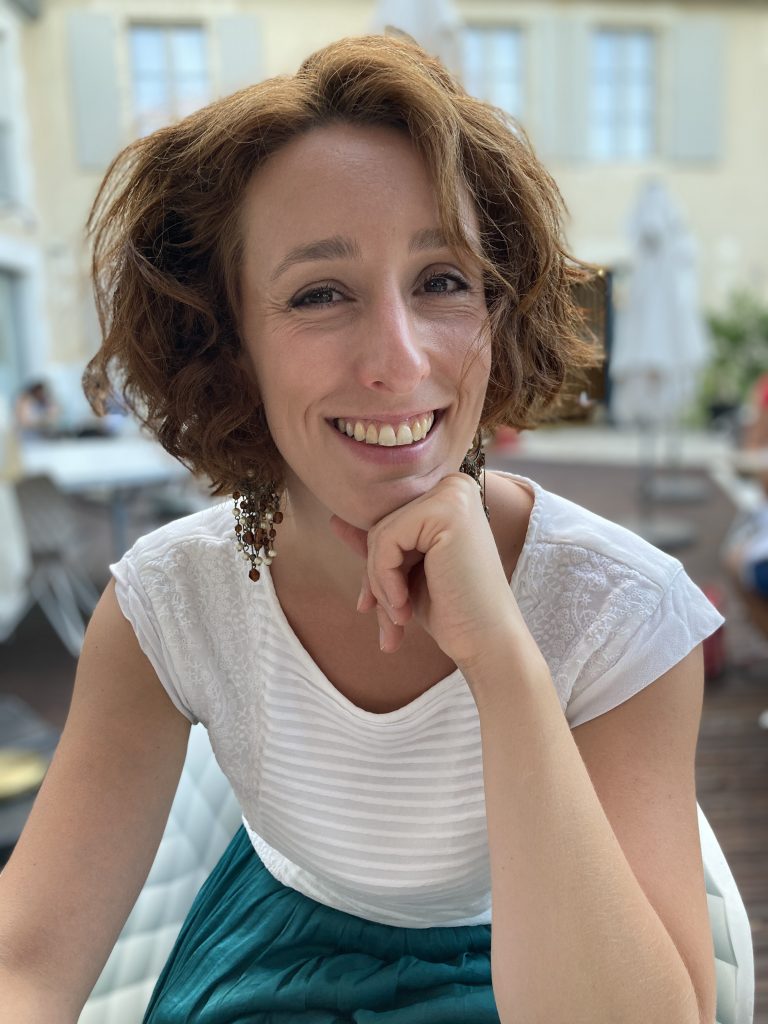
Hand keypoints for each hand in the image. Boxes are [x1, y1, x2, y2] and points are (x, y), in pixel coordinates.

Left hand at [329, 473, 525, 667]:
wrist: (487, 642)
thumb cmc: (451, 610)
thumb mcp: (405, 572)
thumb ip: (379, 545)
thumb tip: (335, 520)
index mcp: (449, 497)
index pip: (387, 522)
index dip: (377, 567)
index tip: (377, 606)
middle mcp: (454, 486)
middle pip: (380, 525)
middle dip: (376, 578)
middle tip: (392, 620)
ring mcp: (453, 495)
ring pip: (379, 534)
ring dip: (380, 585)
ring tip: (400, 617)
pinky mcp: (446, 511)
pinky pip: (385, 540)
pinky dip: (384, 579)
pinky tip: (404, 605)